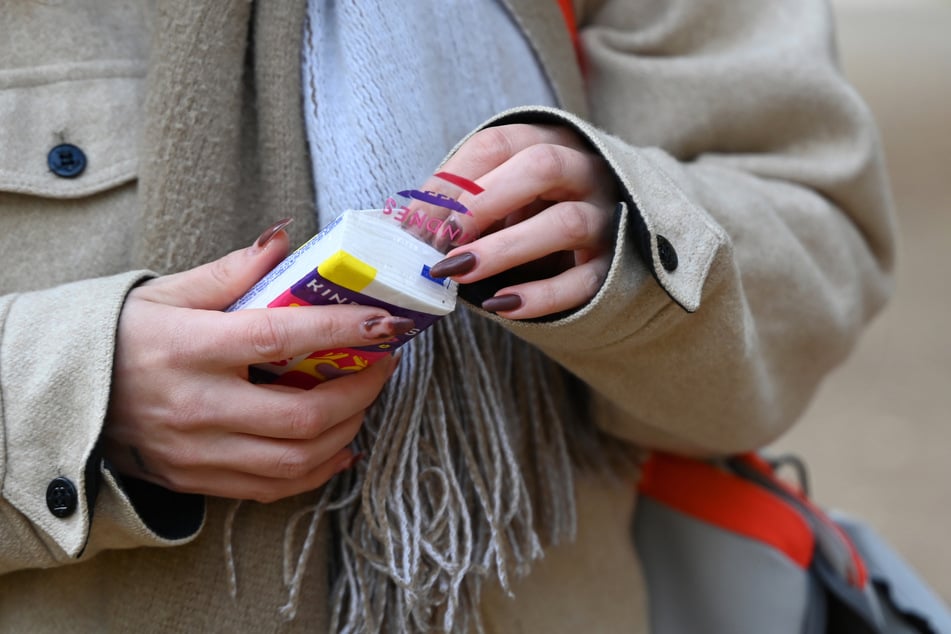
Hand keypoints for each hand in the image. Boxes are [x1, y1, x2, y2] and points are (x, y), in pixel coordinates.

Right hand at [103, 221, 407, 502]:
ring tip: (364, 401)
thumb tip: (282, 240)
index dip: (340, 330)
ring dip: (346, 431)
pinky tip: (340, 446)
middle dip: (360, 391)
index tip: (384, 323)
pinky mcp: (198, 480)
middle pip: (301, 415)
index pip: (279, 338)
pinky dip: (316, 471)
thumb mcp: (168, 293)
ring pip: (294, 460)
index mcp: (189, 347)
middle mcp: (197, 406)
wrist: (63, 397)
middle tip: (383, 365)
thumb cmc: (122, 337)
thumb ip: (231, 271)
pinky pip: (272, 488)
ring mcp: (197, 452)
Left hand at [428, 124, 619, 318]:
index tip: (415, 219)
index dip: (453, 179)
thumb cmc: (538, 211)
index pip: (498, 145)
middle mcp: (586, 172)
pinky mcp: (614, 268)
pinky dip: (540, 296)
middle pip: (542, 166)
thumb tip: (409, 226)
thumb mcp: (503, 194)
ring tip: (459, 272)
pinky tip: (501, 304)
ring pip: (566, 223)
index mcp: (551, 141)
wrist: (608, 243)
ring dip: (505, 247)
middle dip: (483, 201)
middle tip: (441, 238)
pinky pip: (582, 281)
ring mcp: (607, 218)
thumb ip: (465, 201)